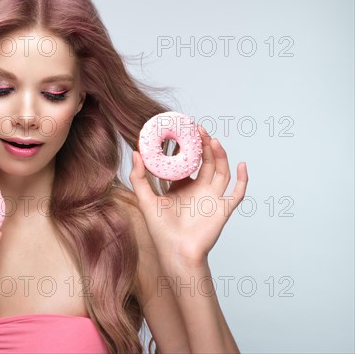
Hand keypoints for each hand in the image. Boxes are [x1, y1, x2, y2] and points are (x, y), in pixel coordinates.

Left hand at [129, 125, 247, 270]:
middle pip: (206, 162)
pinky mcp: (223, 209)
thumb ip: (139, 177)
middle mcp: (198, 190)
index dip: (186, 147)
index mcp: (181, 187)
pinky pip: (237, 192)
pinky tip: (242, 164)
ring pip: (221, 171)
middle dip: (204, 145)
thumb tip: (136, 152)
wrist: (176, 251)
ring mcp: (212, 198)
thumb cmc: (160, 230)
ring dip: (219, 155)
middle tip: (198, 129)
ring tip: (212, 140)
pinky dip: (243, 179)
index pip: (186, 162)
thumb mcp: (146, 199)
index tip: (183, 130)